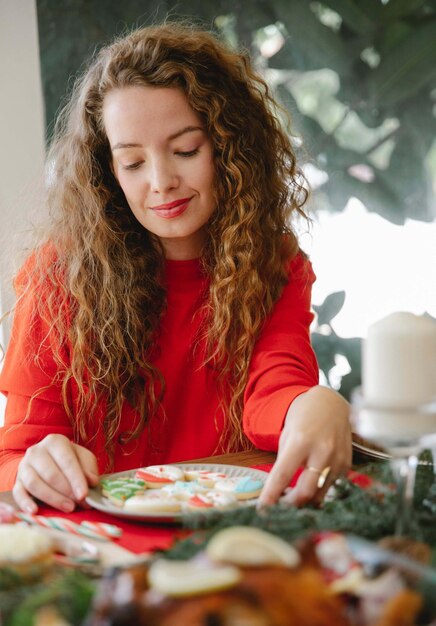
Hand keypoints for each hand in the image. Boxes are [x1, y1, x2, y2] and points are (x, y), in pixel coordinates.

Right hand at [13, 434, 98, 512]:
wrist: (49, 460)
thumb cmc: (69, 460)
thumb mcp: (83, 459)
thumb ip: (89, 468)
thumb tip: (92, 481)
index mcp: (55, 441)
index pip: (66, 461)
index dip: (76, 479)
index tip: (84, 494)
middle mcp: (36, 451)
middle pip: (51, 474)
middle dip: (67, 492)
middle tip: (80, 504)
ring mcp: (24, 467)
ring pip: (35, 484)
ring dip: (53, 499)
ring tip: (69, 508)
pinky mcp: (17, 482)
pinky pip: (18, 493)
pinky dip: (25, 503)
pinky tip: (35, 511)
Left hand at [258, 386, 351, 506]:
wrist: (330, 404)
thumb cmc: (303, 418)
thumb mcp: (287, 435)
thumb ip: (284, 461)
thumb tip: (278, 490)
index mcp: (300, 440)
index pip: (282, 475)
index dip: (271, 495)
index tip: (262, 510)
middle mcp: (322, 451)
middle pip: (305, 492)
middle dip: (290, 505)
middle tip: (280, 507)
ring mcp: (337, 459)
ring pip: (319, 494)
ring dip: (305, 500)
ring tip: (293, 497)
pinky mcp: (346, 465)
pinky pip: (329, 486)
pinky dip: (318, 490)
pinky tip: (311, 484)